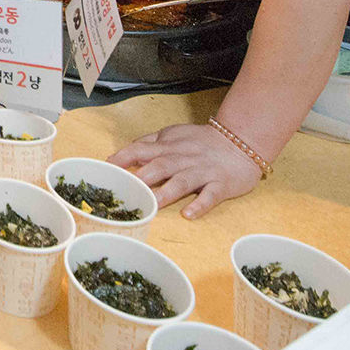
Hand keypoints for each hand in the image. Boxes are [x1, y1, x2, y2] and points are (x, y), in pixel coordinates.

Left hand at [109, 122, 262, 218]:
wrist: (242, 140)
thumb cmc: (203, 141)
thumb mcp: (174, 135)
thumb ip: (150, 143)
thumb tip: (125, 152)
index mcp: (169, 146)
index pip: (141, 149)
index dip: (124, 157)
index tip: (107, 168)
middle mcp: (183, 158)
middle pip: (160, 165)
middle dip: (142, 177)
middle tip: (126, 191)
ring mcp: (203, 171)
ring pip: (182, 181)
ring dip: (166, 193)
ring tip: (152, 205)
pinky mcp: (222, 184)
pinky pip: (210, 195)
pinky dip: (200, 204)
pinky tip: (188, 214)